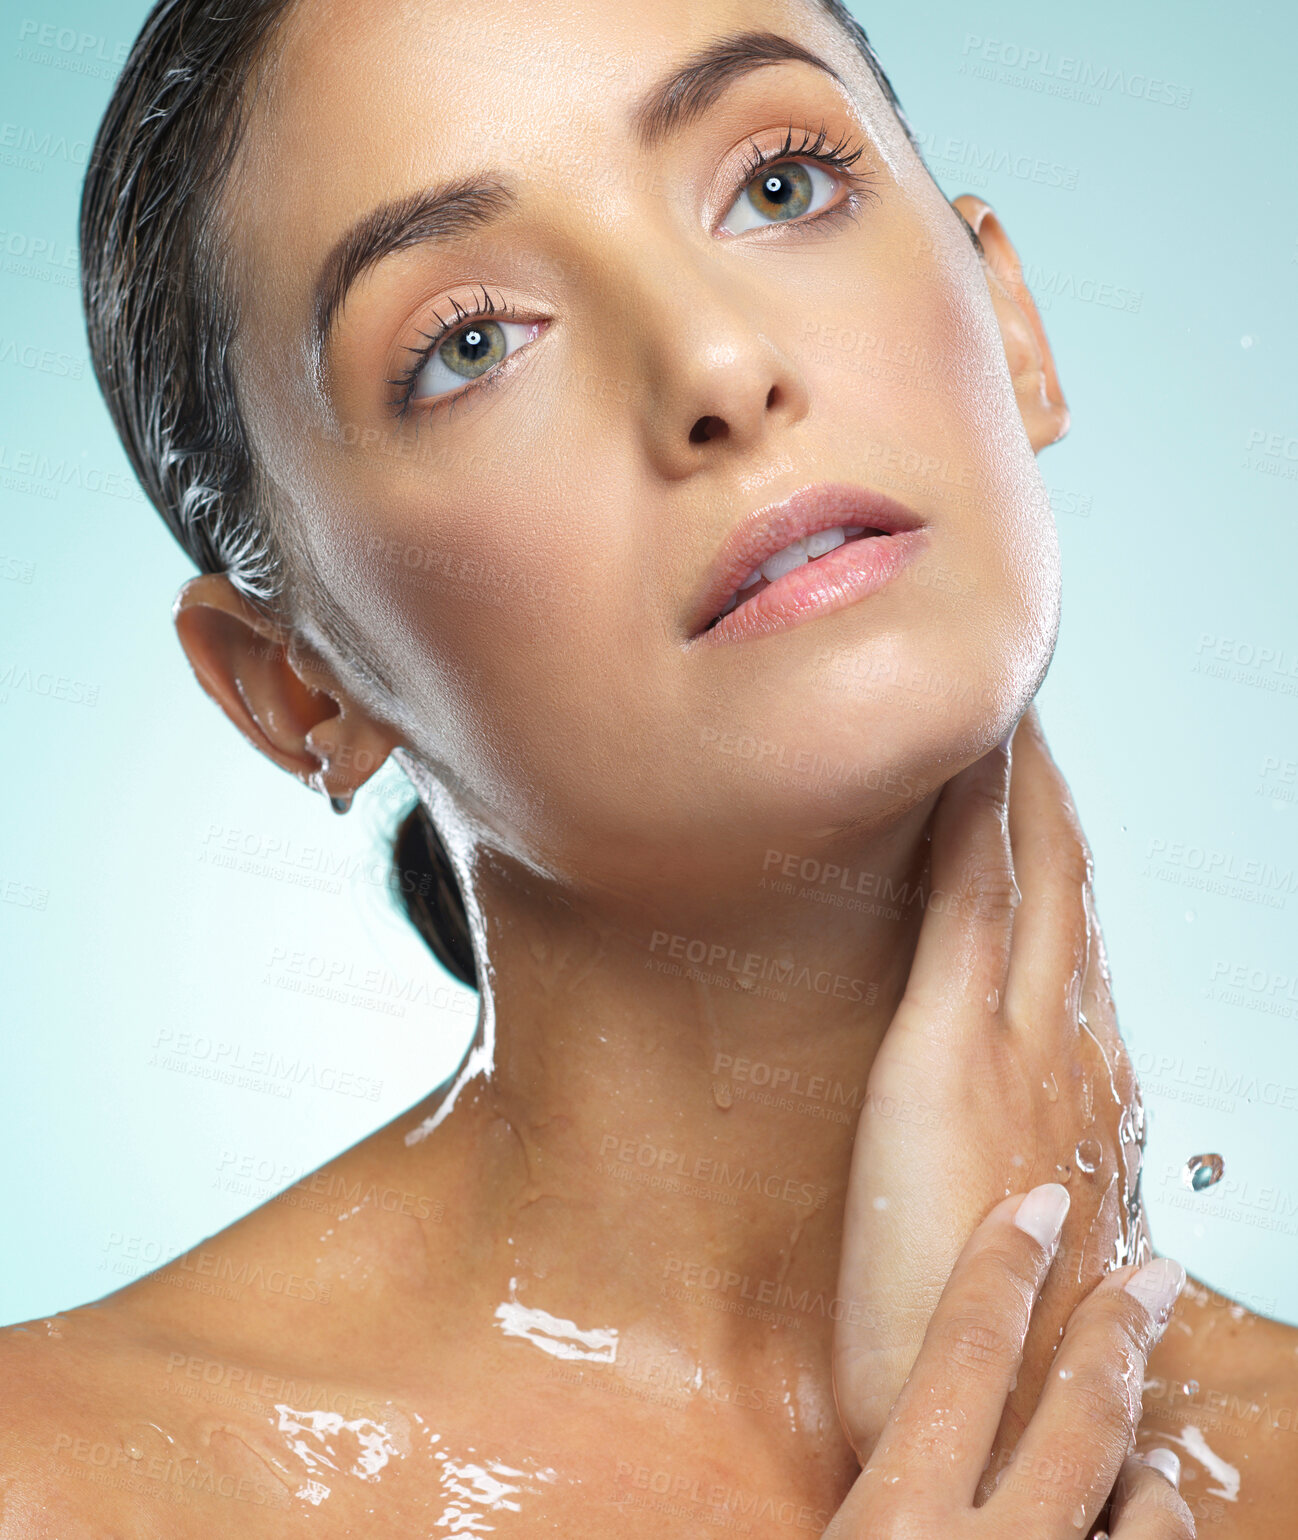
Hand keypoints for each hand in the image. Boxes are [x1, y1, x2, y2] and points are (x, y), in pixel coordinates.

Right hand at [823, 1184, 1191, 1538]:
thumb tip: (875, 1418)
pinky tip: (1140, 1514)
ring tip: (1149, 1428)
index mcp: (895, 1505)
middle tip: (1151, 1277)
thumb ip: (858, 1478)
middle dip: (1120, 1328)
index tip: (1039, 1207)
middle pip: (1078, 1409)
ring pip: (1140, 1511)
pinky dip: (1146, 1530)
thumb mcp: (822, 1534)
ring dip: (1147, 1451)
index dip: (1007, 1262)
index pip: (966, 1346)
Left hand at [834, 708, 1148, 1472]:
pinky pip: (973, 904)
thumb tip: (1023, 1132)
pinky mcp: (954, 1052)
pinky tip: (960, 759)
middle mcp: (1072, 1048)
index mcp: (1082, 1084)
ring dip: (1018, 783)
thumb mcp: (1029, 1223)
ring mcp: (1023, 1043)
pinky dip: (972, 823)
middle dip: (1049, 794)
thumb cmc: (985, 1323)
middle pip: (1070, 882)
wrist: (981, 1399)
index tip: (1040, 791)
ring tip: (1001, 709)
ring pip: (1036, 872)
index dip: (1062, 855)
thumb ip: (1029, 1157)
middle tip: (1025, 714)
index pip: (1076, 935)